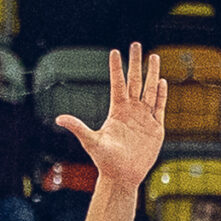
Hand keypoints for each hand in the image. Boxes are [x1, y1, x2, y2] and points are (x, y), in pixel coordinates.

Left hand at [54, 44, 165, 185]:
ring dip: (152, 74)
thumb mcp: (91, 142)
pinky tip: (162, 81)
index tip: (115, 51)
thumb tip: (59, 118)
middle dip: (136, 63)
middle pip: (135, 81)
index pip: (117, 84)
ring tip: (154, 57)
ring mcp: (144, 118)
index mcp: (117, 111)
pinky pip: (160, 107)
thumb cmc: (105, 161)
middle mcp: (131, 110)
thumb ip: (78, 127)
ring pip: (150, 90)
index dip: (116, 68)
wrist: (123, 176)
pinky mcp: (156, 128)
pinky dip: (161, 94)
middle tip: (136, 45)